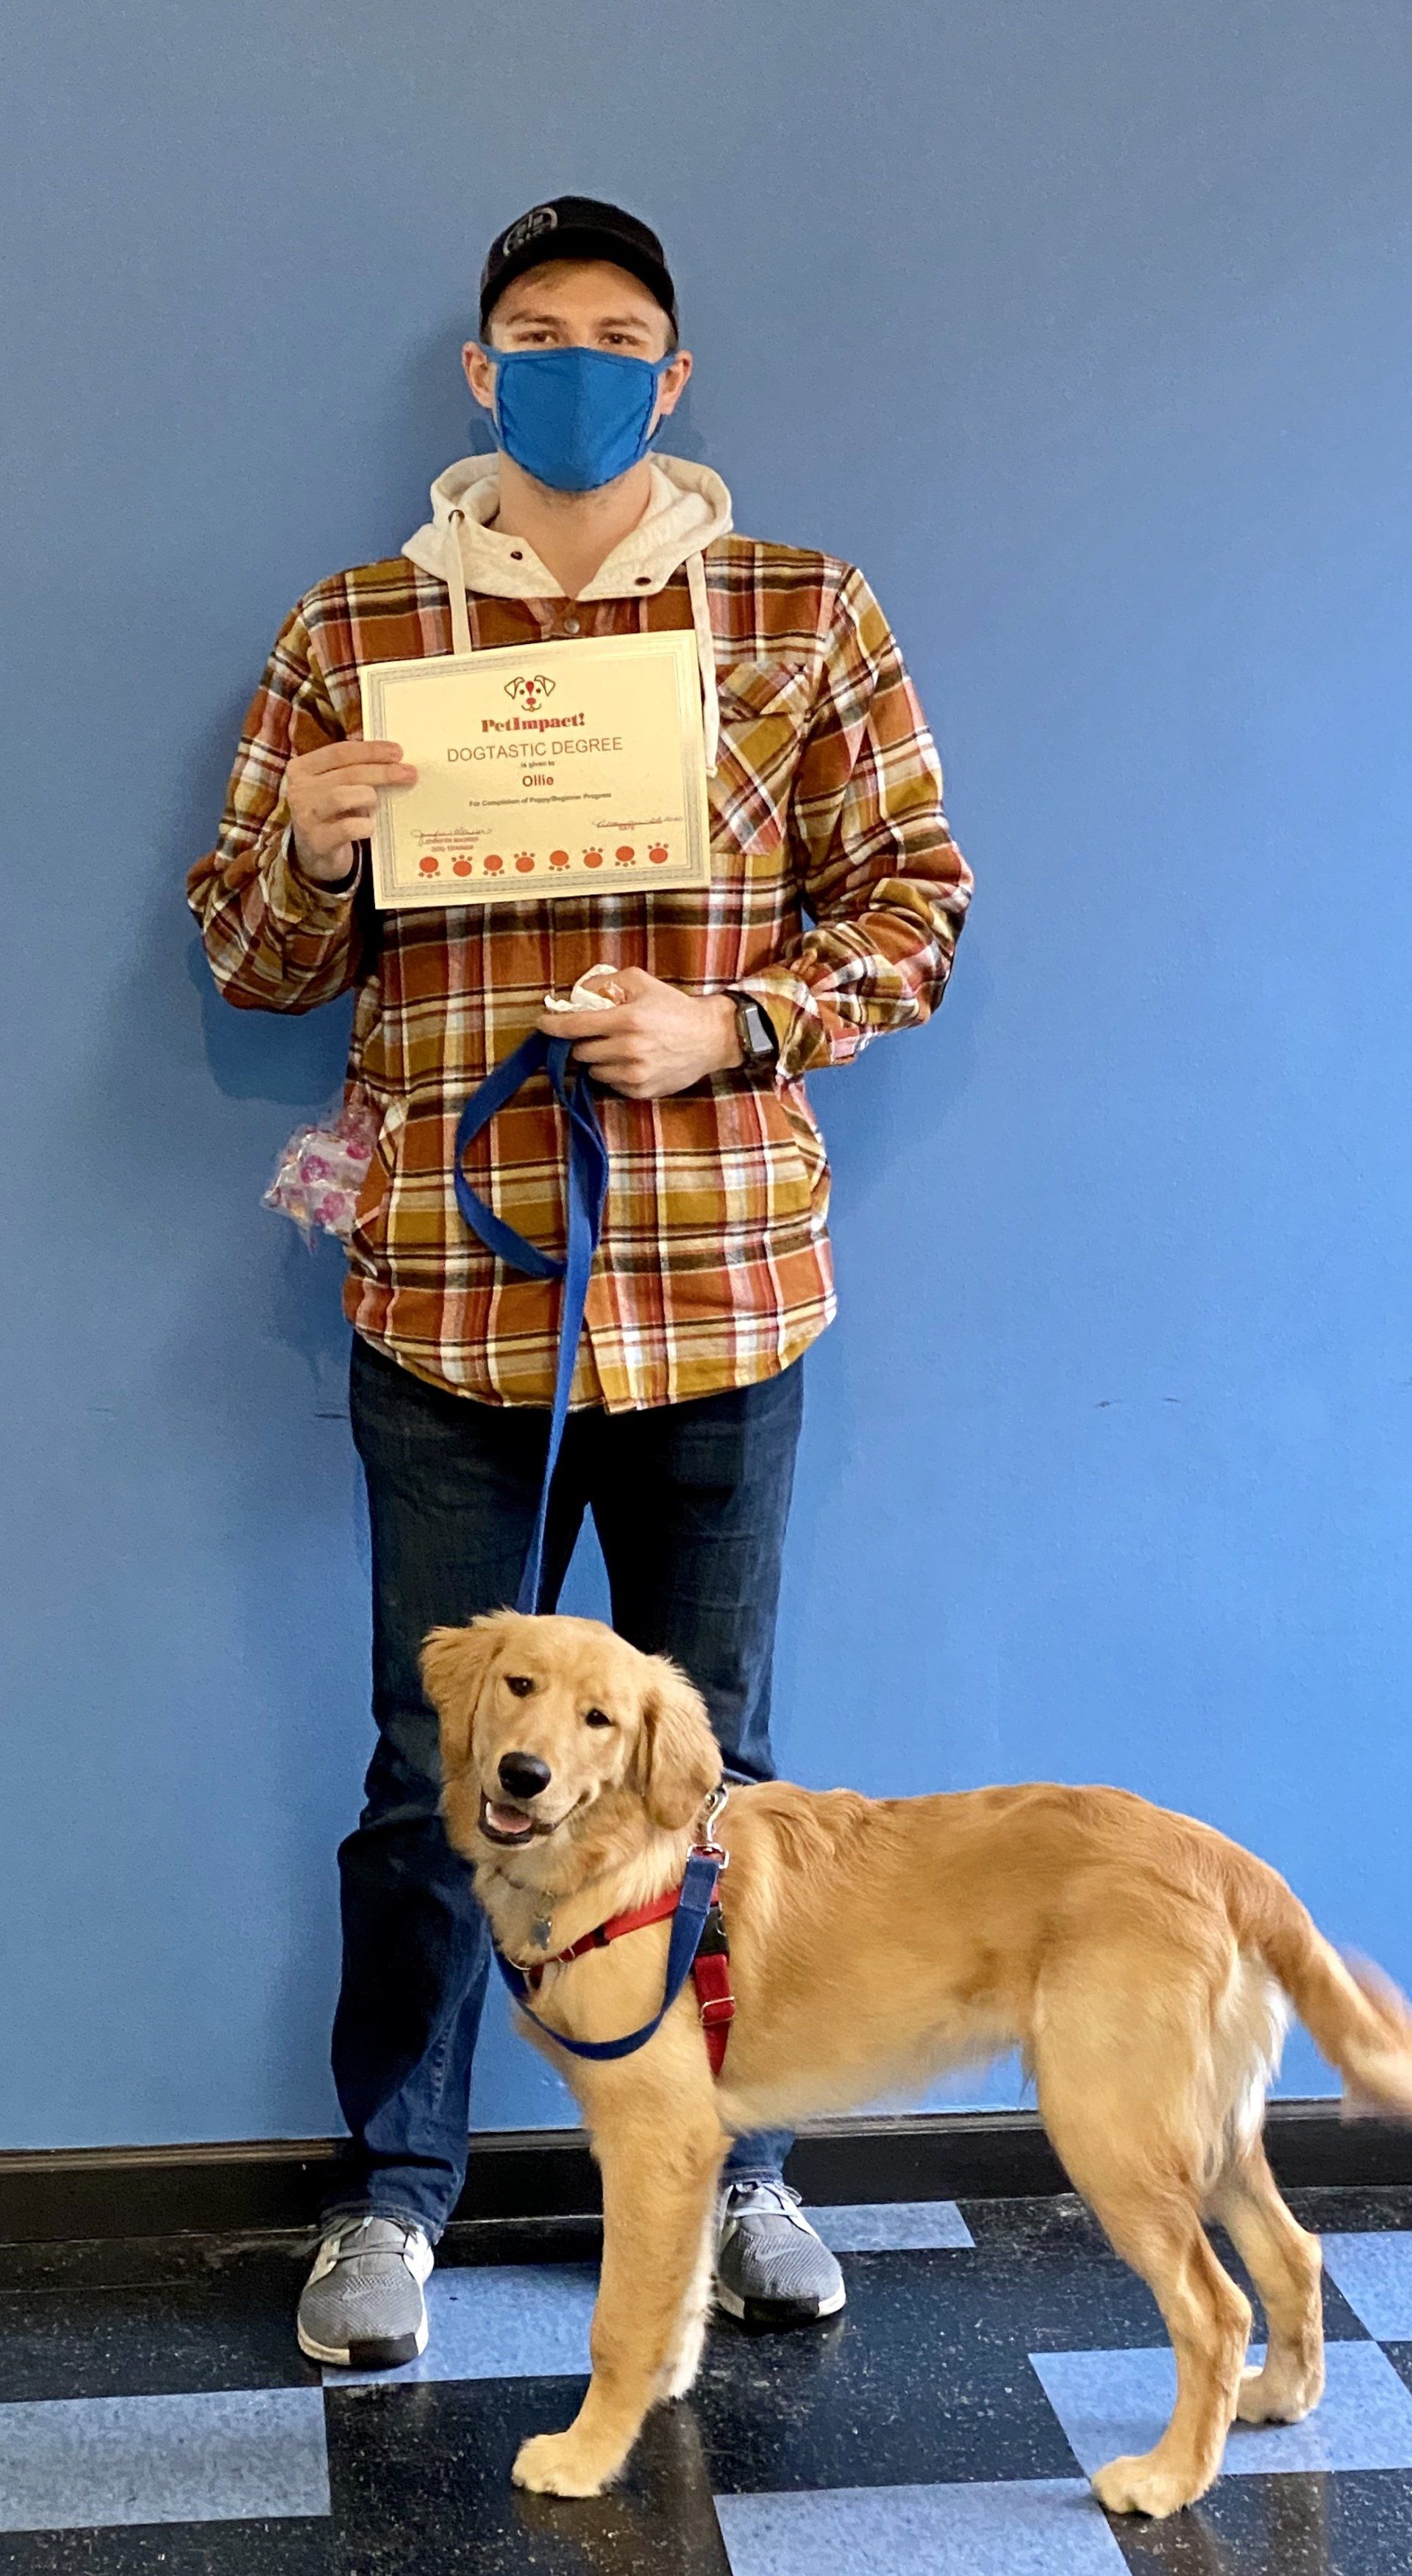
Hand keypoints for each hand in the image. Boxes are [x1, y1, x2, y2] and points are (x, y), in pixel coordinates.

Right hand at [286, 740, 416, 883]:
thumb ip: (352, 769)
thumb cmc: (330, 813)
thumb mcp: (334, 786)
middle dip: (382, 771)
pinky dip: (363, 826)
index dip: (371, 750)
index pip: (339, 752)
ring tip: (376, 802)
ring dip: (367, 796)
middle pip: (347, 773)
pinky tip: (370, 826)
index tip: (398, 751)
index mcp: (302, 768)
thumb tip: (392, 756)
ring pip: (342, 797)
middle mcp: (299, 790)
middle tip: (408, 773)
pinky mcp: (317, 842)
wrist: (312, 854)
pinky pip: (345, 829)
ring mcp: (306, 817)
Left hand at [535, 967, 742, 1099]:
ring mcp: (635, 1073)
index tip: (542, 1024)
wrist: (710, 1037)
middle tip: (597, 1033)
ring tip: (618, 1047)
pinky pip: (610, 1084)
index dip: (552, 1025)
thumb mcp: (641, 981)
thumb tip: (576, 993)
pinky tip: (632, 1061)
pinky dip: (614, 1073)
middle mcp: (629, 1049)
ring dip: (598, 1059)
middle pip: (580, 1051)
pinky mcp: (641, 1091)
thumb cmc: (674, 1007)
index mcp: (627, 1019)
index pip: (575, 1026)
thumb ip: (606, 982)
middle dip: (583, 1041)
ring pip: (593, 1070)